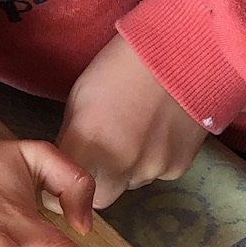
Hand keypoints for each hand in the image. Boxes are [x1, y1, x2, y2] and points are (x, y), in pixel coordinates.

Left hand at [57, 35, 206, 207]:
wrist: (185, 48)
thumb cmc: (124, 63)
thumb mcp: (81, 96)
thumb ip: (74, 137)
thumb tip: (72, 160)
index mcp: (88, 146)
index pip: (61, 196)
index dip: (60, 191)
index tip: (64, 179)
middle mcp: (120, 167)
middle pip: (101, 198)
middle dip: (98, 182)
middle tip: (104, 152)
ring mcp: (153, 170)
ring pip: (132, 182)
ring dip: (130, 166)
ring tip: (140, 127)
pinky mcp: (179, 167)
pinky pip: (159, 172)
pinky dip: (157, 158)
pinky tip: (162, 127)